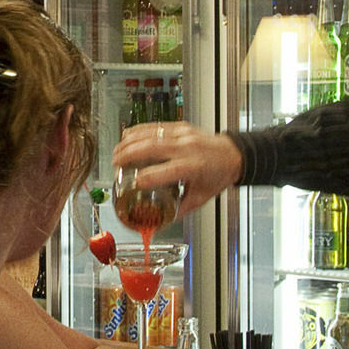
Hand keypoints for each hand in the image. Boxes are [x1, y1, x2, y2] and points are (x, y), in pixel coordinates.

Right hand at [111, 122, 240, 216]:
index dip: (149, 176)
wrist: (233, 154)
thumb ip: (179, 210)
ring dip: (131, 141)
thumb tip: (158, 223)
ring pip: (152, 134)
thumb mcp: (201, 198)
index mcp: (195, 166)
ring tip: (116, 150)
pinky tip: (127, 135)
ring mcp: (184, 134)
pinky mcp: (181, 127)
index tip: (134, 182)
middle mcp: (188, 148)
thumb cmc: (218, 175)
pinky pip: (156, 125)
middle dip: (130, 154)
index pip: (168, 170)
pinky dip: (139, 130)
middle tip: (115, 163)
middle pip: (154, 147)